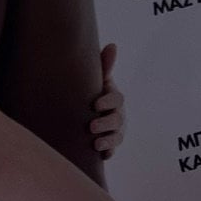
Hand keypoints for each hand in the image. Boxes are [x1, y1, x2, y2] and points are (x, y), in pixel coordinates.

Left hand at [90, 41, 124, 157]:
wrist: (82, 115)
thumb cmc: (90, 93)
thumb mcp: (96, 80)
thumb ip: (104, 65)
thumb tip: (113, 45)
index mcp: (113, 98)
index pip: (117, 99)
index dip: (108, 101)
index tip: (95, 104)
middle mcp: (117, 114)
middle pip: (118, 119)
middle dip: (106, 123)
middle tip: (91, 126)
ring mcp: (115, 130)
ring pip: (117, 136)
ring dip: (107, 140)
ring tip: (95, 143)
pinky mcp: (109, 145)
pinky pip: (112, 150)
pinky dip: (108, 152)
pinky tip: (101, 155)